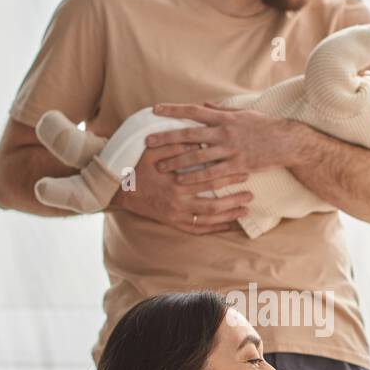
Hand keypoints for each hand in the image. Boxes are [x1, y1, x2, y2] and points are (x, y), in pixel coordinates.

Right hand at [109, 139, 253, 234]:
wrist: (119, 190)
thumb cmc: (138, 168)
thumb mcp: (153, 151)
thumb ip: (176, 145)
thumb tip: (200, 139)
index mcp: (175, 184)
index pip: (209, 181)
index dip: (228, 177)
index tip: (244, 171)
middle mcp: (177, 204)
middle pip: (213, 205)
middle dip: (234, 200)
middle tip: (250, 195)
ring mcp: (175, 216)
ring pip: (208, 220)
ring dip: (228, 216)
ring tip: (244, 211)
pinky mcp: (173, 224)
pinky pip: (198, 230)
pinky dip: (214, 229)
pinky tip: (228, 226)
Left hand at [143, 102, 308, 183]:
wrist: (286, 141)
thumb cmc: (265, 126)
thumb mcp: (243, 113)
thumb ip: (222, 110)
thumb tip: (205, 104)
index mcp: (224, 117)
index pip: (193, 111)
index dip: (173, 110)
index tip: (155, 109)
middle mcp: (224, 132)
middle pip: (189, 134)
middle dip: (167, 137)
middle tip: (148, 141)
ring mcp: (230, 149)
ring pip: (197, 156)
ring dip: (176, 161)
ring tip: (159, 166)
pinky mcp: (237, 165)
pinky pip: (212, 173)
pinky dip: (195, 177)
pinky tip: (181, 181)